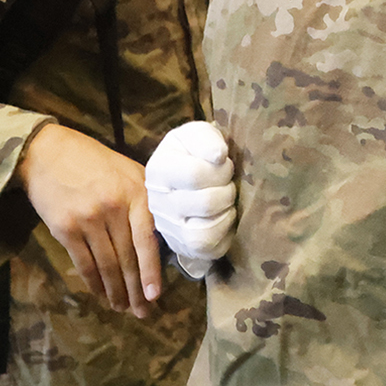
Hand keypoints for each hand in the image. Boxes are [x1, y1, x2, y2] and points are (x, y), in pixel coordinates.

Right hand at [14, 121, 160, 314]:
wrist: (47, 152)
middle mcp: (113, 207)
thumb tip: (161, 238)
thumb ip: (144, 200)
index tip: (154, 295)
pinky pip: (83, 263)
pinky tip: (100, 294)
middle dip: (135, 290)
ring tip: (122, 307)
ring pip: (106, 265)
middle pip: (127, 258)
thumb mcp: (128, 171)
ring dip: (115, 291)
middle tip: (142, 313)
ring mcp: (88, 219)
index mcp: (136, 192)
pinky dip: (93, 282)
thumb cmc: (94, 161)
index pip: (147, 239)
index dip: (151, 270)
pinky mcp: (65, 228)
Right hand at [147, 120, 236, 261]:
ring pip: (202, 235)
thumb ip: (205, 138)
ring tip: (227, 203)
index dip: (221, 169)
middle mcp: (157, 202)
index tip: (224, 162)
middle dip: (227, 191)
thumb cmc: (194, 152)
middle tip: (228, 183)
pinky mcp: (181, 246)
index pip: (196, 175)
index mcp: (159, 170)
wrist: (186, 173)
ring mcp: (167, 228)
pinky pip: (207, 251)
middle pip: (206, 204)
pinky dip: (224, 235)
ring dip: (225, 216)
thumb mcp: (196, 134)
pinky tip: (223, 218)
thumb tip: (218, 156)